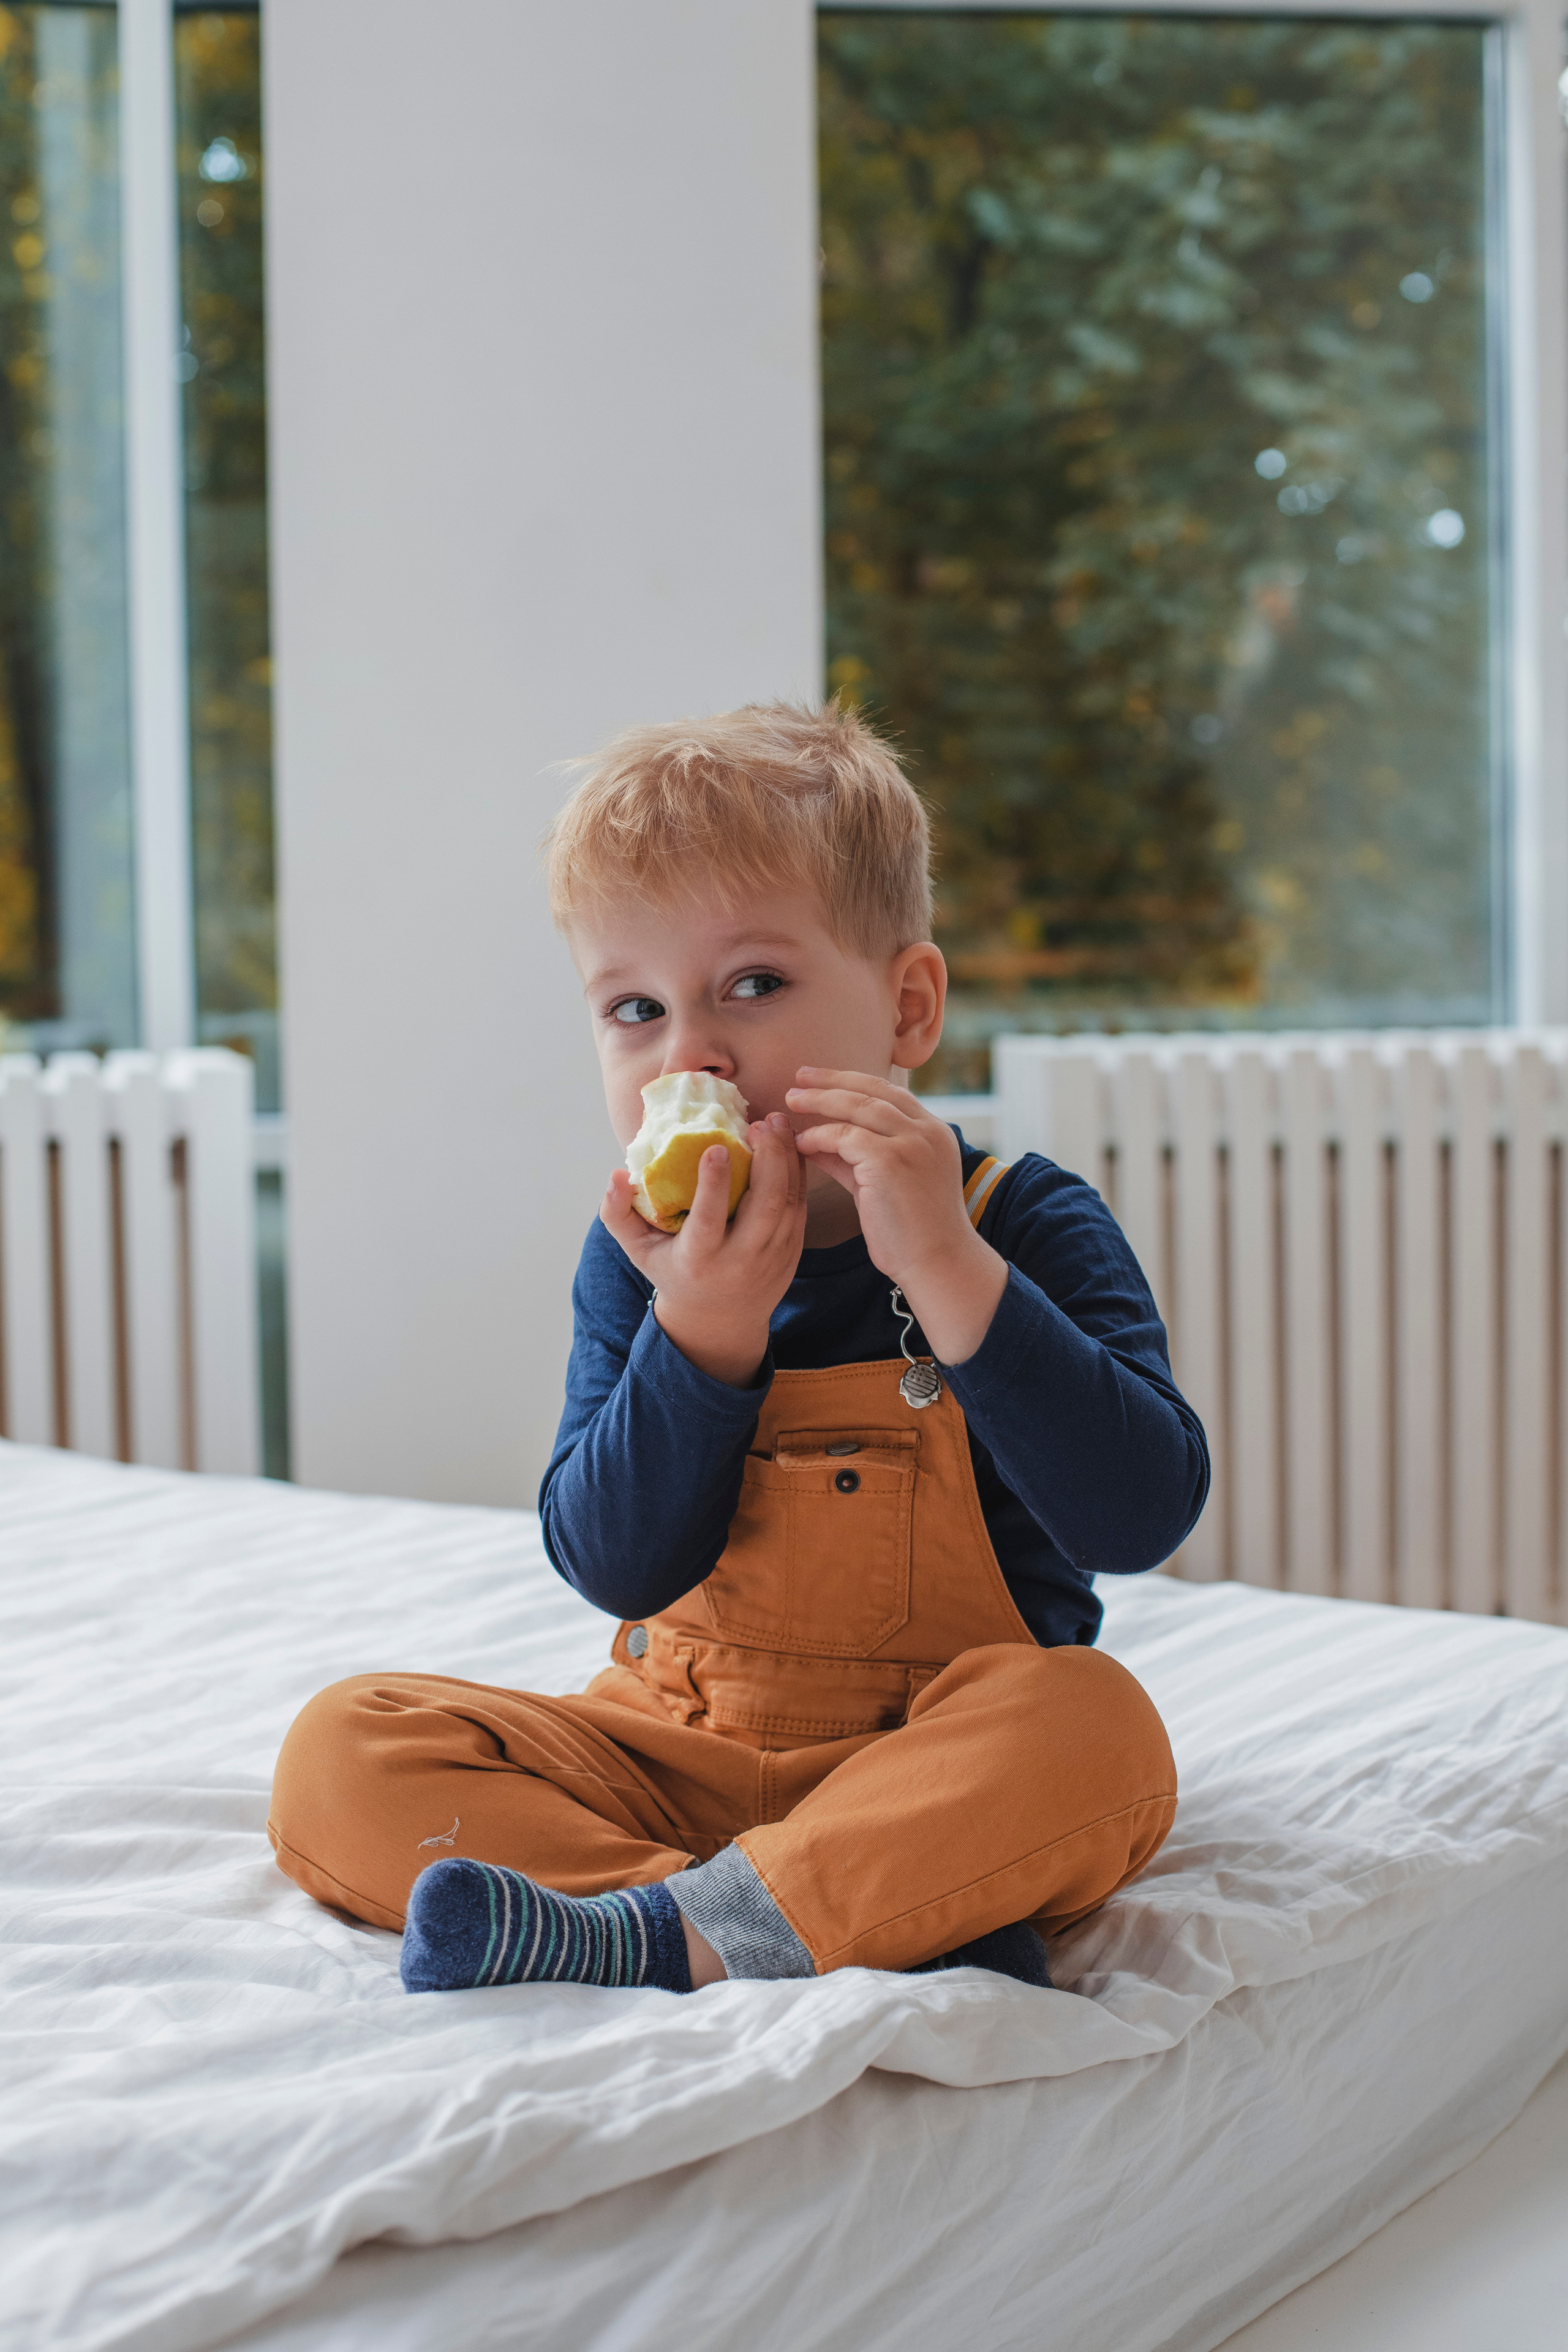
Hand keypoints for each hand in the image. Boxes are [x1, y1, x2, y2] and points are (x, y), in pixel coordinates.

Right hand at [600, 1113, 806, 1385]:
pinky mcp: (793, 1251)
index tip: (716, 1146)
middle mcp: (741, 1261)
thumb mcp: (639, 1250)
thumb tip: (616, 1175)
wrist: (720, 1319)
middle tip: (758, 1122)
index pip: (709, 1220)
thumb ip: (618, 1213)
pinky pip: (800, 1204)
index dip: (713, 1183)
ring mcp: (772, 1257)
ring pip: (788, 1202)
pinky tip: (789, 1142)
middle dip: (768, 1159)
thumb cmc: (673, 1271)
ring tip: (775, 1121)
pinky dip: (797, 1171)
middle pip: (765, 1206)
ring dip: (786, 1158)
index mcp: (699, 1260)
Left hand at [785, 1070, 1006, 1365]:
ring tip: (791, 1101)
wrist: (938, 1263)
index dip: (852, 1081)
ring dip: (821, 1101)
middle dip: (831, 1081)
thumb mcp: (885, 1184)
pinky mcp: (890, 1160)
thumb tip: (817, 1141)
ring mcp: (911, 1142)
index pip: (889, 1093)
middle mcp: (927, 1130)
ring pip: (858, 1107)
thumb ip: (857, 1158)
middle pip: (872, 1090)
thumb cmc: (913, 1232)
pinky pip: (845, 1137)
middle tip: (798, 1078)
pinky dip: (820, 1137)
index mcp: (933, 1132)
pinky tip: (801, 1142)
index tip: (821, 1079)